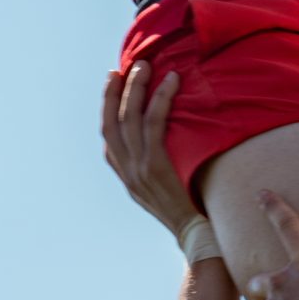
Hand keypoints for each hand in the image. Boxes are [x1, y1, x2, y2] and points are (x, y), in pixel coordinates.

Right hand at [101, 62, 199, 235]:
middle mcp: (125, 170)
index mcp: (124, 175)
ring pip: (130, 117)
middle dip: (115, 91)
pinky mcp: (154, 164)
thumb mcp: (159, 190)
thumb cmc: (185, 209)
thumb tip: (161, 141)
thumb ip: (153, 166)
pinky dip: (161, 98)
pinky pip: (154, 123)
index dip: (107, 105)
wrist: (192, 233)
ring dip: (136, 87)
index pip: (108, 134)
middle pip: (112, 121)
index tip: (112, 82)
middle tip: (125, 67)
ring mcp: (137, 167)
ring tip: (145, 66)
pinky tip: (171, 81)